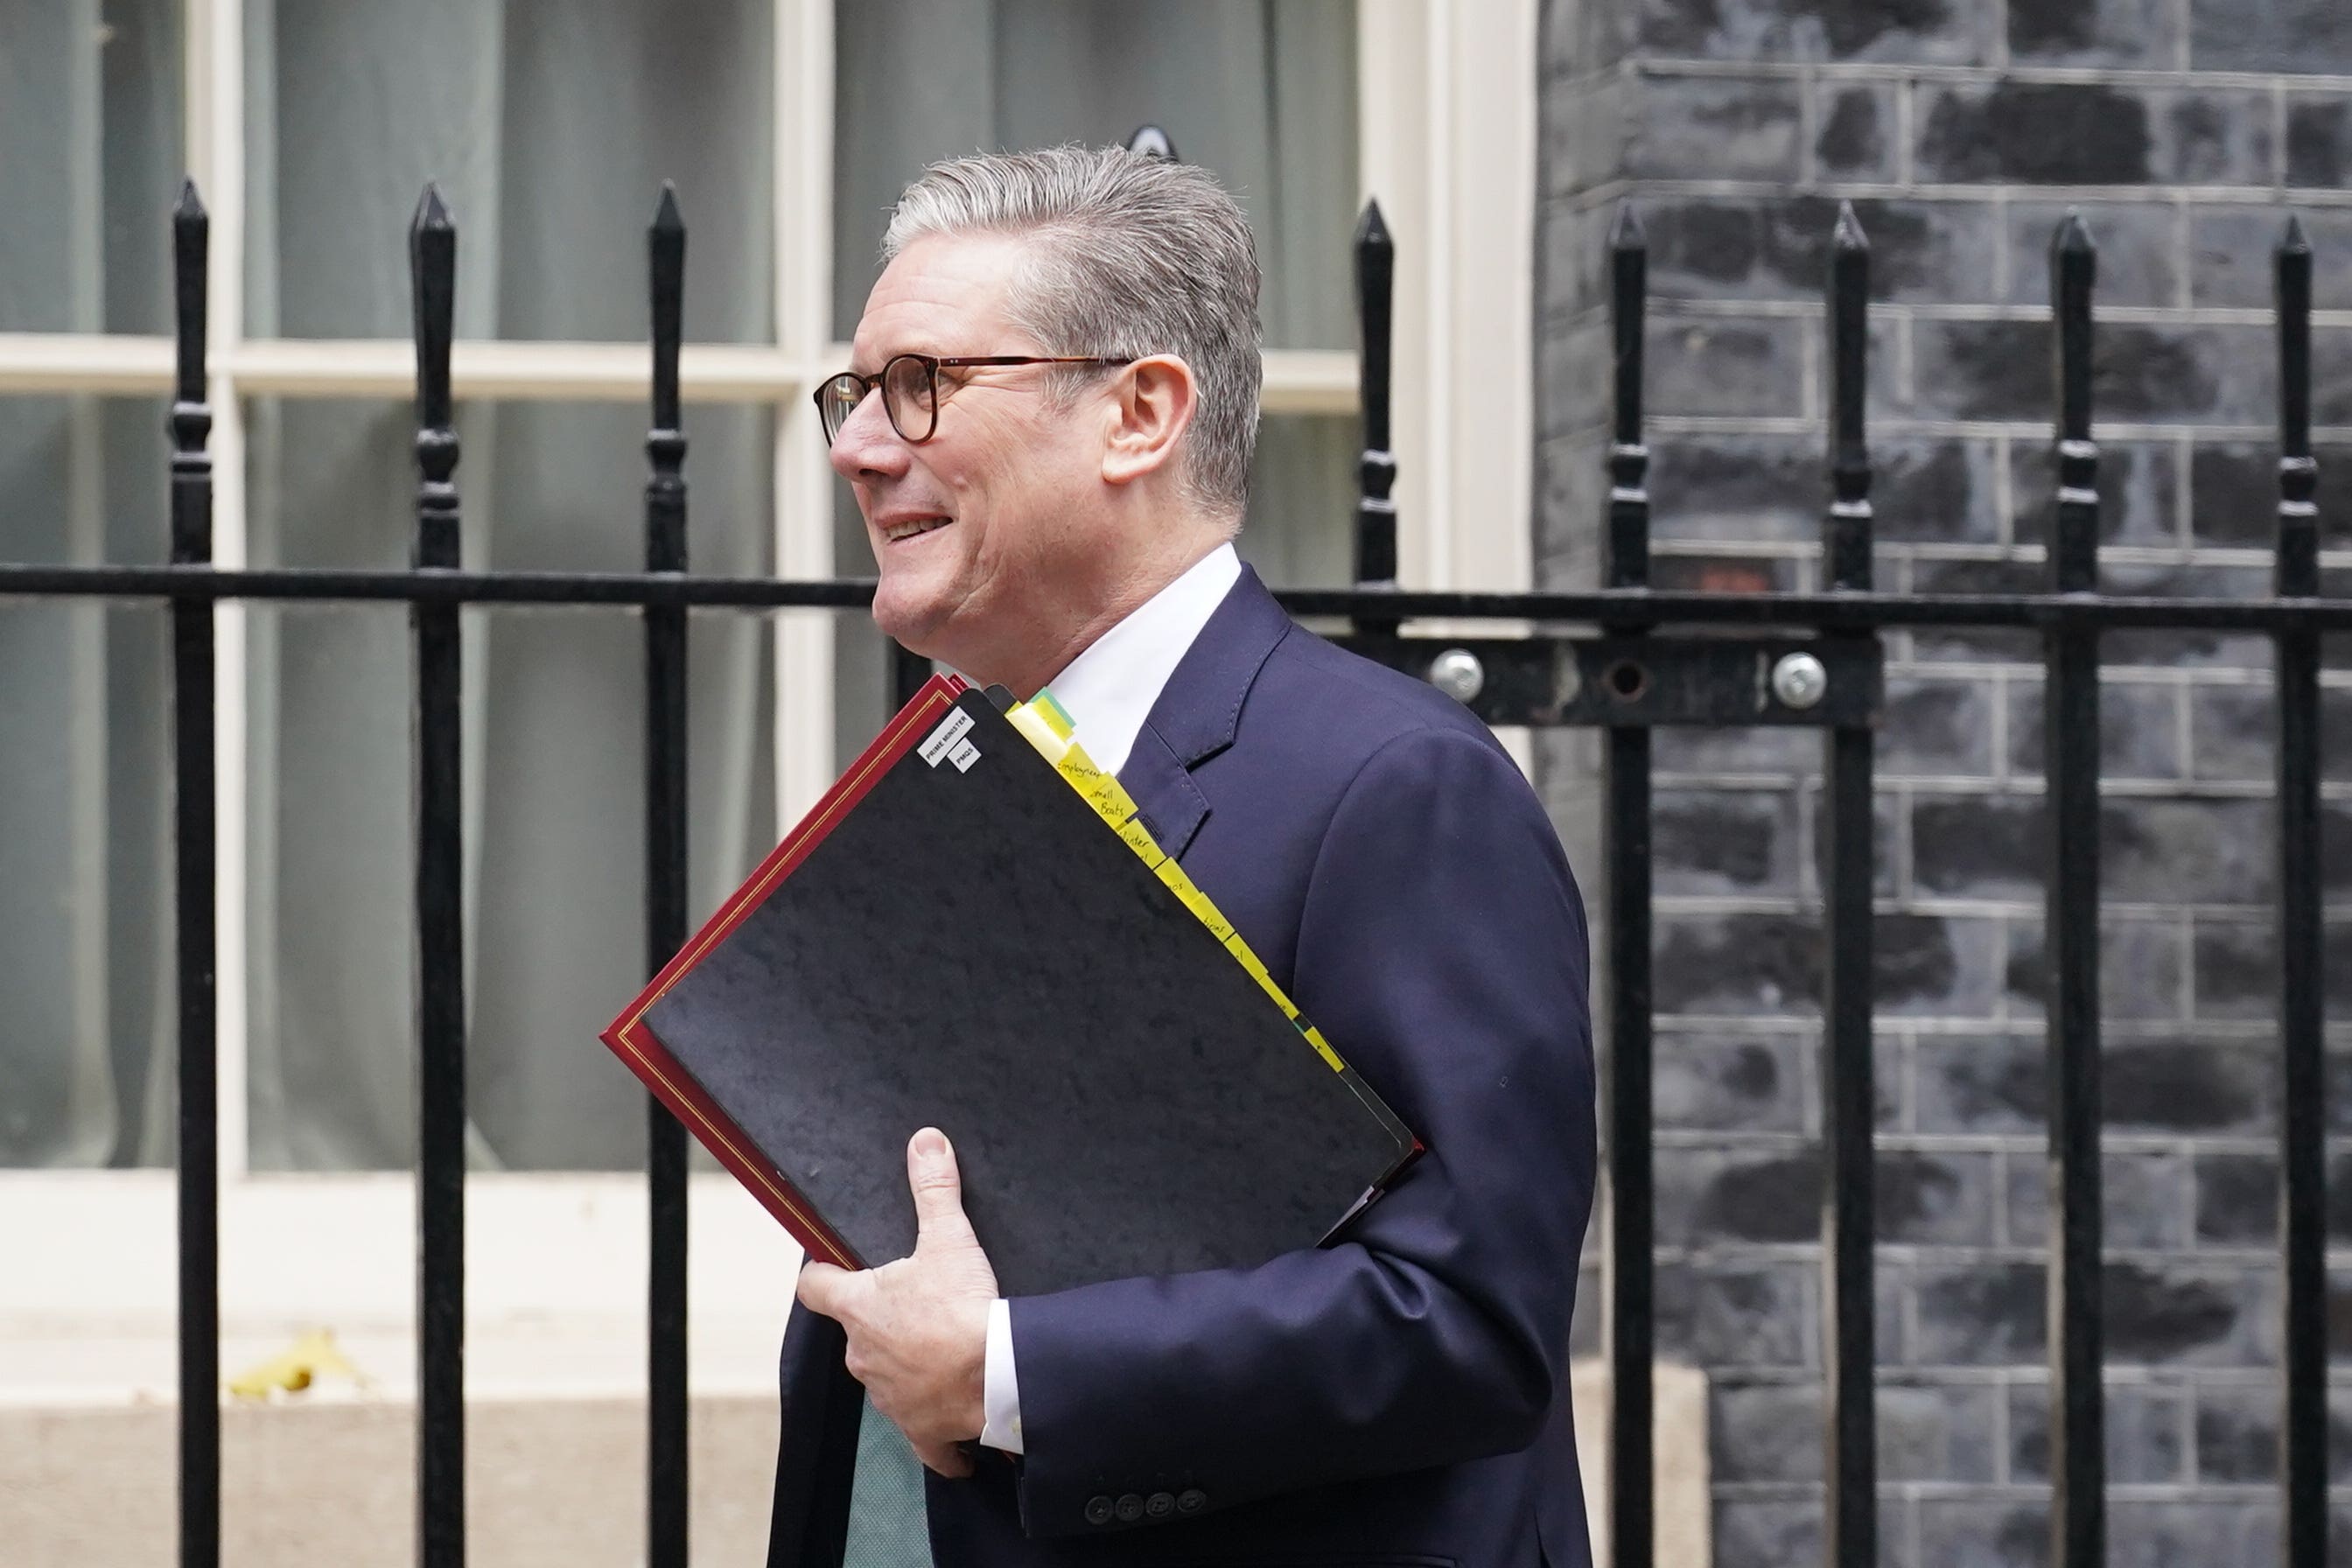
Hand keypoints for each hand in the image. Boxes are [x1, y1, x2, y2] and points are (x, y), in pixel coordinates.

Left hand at [797, 1128, 998, 1476]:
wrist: (998, 1376)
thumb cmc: (963, 1309)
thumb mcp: (949, 1238)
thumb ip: (934, 1188)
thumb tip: (925, 1141)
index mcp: (858, 1308)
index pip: (815, 1286)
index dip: (819, 1273)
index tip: (828, 1267)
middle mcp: (862, 1355)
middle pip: (858, 1331)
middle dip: (882, 1319)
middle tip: (918, 1303)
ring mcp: (888, 1396)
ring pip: (887, 1376)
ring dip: (908, 1364)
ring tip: (944, 1349)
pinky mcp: (921, 1429)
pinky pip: (921, 1434)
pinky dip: (933, 1424)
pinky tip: (950, 1419)